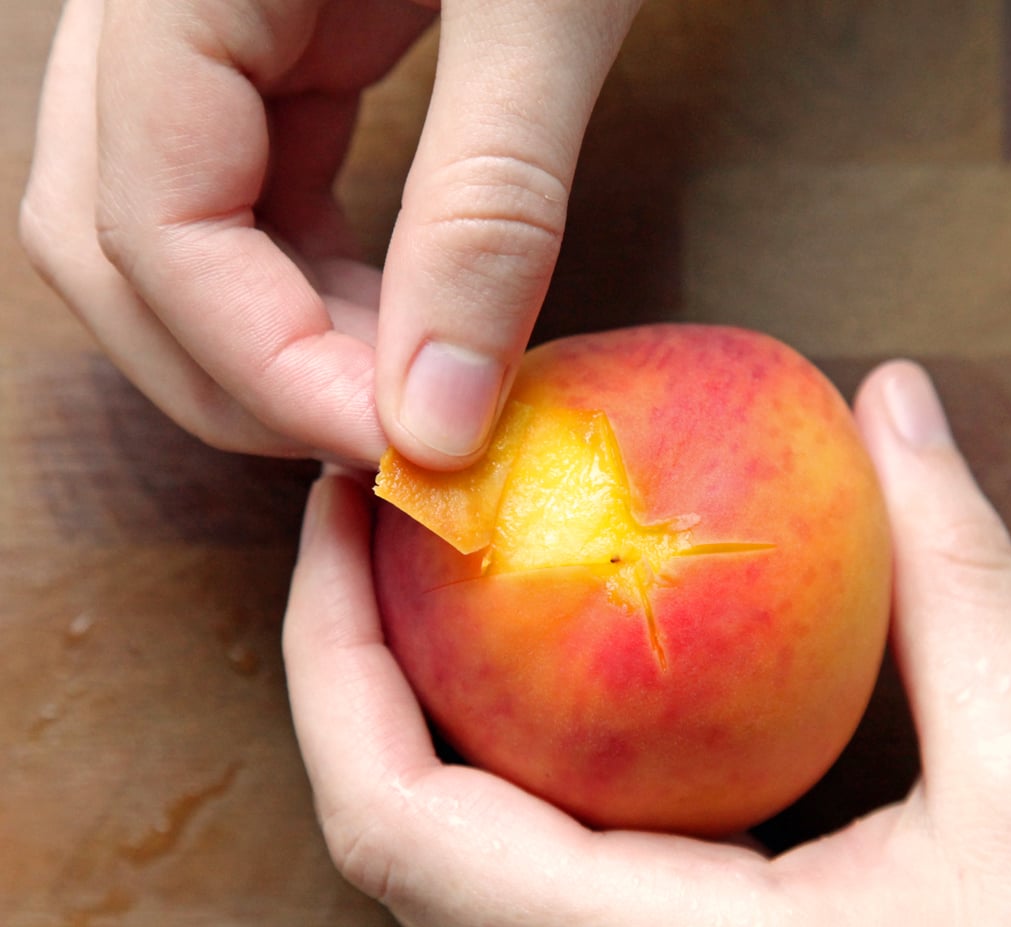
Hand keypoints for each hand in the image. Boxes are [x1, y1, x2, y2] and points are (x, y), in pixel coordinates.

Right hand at [20, 0, 641, 465]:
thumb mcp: (544, 0)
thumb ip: (489, 209)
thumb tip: (439, 418)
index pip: (151, 230)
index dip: (268, 367)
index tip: (399, 446)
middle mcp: (151, 7)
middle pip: (114, 252)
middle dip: (240, 377)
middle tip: (380, 439)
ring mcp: (203, 30)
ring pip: (165, 241)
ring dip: (272, 345)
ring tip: (399, 386)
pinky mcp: (273, 51)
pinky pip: (246, 205)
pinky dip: (309, 290)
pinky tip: (396, 320)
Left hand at [284, 360, 1010, 926]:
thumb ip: (954, 588)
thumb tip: (894, 410)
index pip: (395, 820)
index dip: (332, 651)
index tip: (347, 507)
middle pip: (382, 831)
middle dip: (344, 657)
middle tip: (372, 512)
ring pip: (427, 858)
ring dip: (395, 703)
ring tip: (418, 567)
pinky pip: (496, 868)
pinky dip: (472, 753)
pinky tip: (517, 664)